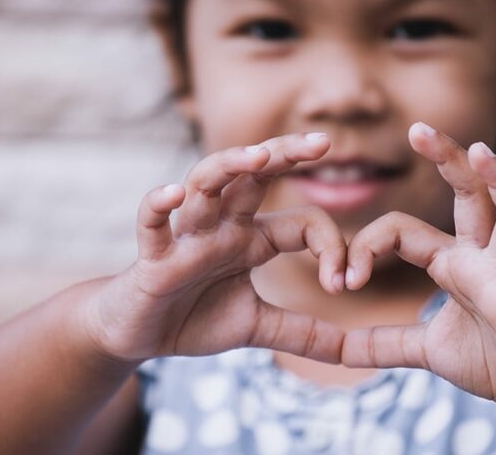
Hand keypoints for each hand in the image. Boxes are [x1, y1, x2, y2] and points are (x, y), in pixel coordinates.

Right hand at [84, 133, 348, 364]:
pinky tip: (173, 193)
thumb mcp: (259, 327)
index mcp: (251, 239)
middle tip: (323, 141)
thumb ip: (306, 334)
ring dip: (229, 165)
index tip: (345, 284)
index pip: (302, 223)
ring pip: (204, 184)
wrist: (137, 335)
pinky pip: (151, 223)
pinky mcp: (153, 257)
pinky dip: (158, 204)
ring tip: (258, 156)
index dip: (330, 246)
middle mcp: (222, 227)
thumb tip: (358, 353)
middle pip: (254, 177)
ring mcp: (186, 237)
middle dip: (286, 154)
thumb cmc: (194, 318)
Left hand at [342, 123, 495, 422]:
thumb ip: (380, 344)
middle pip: (469, 195)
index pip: (402, 230)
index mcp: (453, 262)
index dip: (367, 246)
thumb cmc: (489, 360)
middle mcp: (483, 258)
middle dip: (448, 159)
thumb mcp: (422, 350)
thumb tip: (333, 349)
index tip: (344, 281)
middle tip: (418, 128)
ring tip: (482, 153)